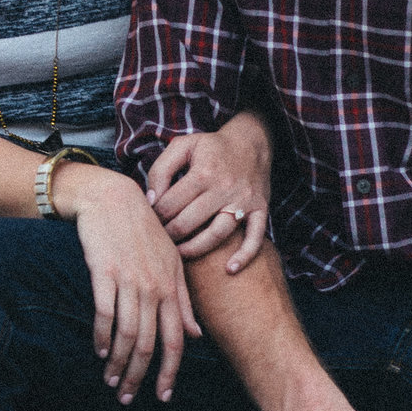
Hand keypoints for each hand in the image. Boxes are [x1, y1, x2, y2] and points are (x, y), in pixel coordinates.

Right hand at [63, 165, 201, 405]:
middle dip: (139, 376)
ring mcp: (130, 281)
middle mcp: (154, 288)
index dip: (170, 372)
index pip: (176, 340)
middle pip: (149, 344)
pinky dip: (102, 337)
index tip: (162, 395)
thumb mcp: (172, 263)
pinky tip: (99, 351)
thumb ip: (183, 301)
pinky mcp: (105, 274)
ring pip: (126, 334)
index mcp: (172, 288)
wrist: (113, 199)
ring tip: (111, 381)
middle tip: (127, 397)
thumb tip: (195, 335)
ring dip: (118, 363)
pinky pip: (105, 314)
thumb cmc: (144, 232)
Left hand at [147, 114, 271, 273]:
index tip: (150, 221)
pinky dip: (244, 256)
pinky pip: (255, 237)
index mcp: (203, 173)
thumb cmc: (211, 146)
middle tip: (160, 238)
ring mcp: (244, 201)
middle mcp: (224, 188)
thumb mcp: (182, 146)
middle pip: (189, 223)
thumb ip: (161, 170)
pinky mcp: (261, 210)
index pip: (170, 204)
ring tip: (179, 254)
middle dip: (169, 234)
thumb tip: (151, 201)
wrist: (251, 141)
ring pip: (217, 235)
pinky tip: (229, 269)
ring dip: (194, 249)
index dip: (155, 216)